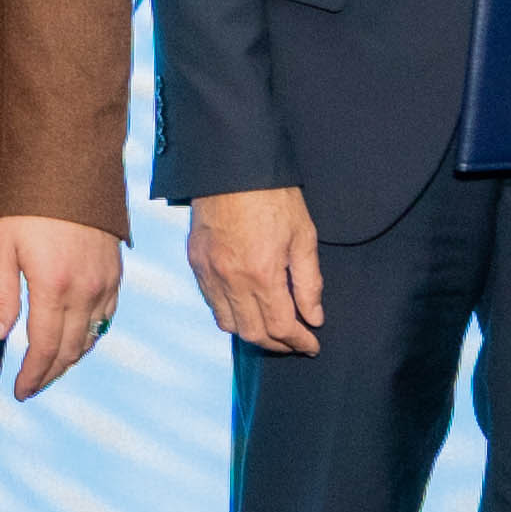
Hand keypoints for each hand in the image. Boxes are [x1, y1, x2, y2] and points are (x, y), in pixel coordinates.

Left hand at [0, 214, 126, 398]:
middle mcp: (84, 291)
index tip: (20, 391)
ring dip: (70, 360)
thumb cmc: (29, 206)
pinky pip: (107, 318)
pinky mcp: (115, 274)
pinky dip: (90, 338)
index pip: (44, 348)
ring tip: (49, 370)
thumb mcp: (3, 246)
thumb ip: (3, 294)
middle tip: (31, 387)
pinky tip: (75, 342)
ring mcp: (105, 284)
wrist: (71, 171)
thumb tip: (0, 335)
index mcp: (53, 287)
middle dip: (49, 374)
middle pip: (69, 351)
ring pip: (91, 338)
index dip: (32, 375)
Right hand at [185, 186, 324, 353]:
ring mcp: (209, 272)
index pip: (282, 327)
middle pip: (254, 334)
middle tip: (295, 341)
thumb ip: (309, 282)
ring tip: (271, 328)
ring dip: (252, 333)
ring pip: (228, 325)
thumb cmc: (273, 195)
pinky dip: (230, 314)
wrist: (232, 166)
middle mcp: (231, 279)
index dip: (300, 342)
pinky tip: (246, 307)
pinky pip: (211, 303)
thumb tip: (314, 317)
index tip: (312, 345)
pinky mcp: (196, 263)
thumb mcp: (303, 235)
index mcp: (262, 273)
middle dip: (278, 345)